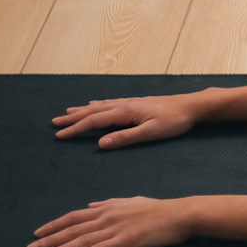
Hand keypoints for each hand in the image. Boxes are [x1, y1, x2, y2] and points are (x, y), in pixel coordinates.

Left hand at [29, 196, 192, 246]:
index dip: (54, 225)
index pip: (74, 216)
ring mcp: (115, 229)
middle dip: (49, 239)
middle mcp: (106, 216)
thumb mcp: (130, 201)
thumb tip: (92, 204)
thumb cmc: (158, 209)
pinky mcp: (125, 242)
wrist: (179, 214)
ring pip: (80, 240)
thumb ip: (109, 203)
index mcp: (107, 207)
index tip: (38, 232)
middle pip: (71, 229)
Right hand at [51, 93, 204, 148]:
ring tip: (68, 112)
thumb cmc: (173, 121)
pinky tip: (95, 105)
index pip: (94, 121)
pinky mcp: (136, 103)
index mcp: (125, 112)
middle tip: (55, 123)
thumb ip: (125, 138)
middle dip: (73, 118)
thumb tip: (101, 144)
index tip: (59, 135)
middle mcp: (124, 104)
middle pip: (92, 111)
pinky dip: (97, 105)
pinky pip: (110, 103)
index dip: (75, 128)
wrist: (191, 106)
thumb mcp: (150, 133)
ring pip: (100, 106)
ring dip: (82, 110)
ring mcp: (130, 102)